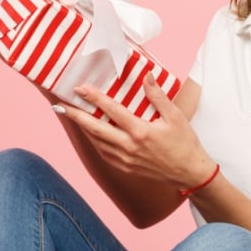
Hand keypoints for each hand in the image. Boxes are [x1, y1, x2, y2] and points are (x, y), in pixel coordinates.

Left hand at [54, 74, 215, 188]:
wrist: (190, 174)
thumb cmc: (185, 144)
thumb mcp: (175, 116)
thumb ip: (158, 96)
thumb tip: (146, 76)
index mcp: (140, 132)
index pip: (111, 111)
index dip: (94, 98)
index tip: (80, 89)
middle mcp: (129, 147)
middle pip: (95, 129)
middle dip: (75, 115)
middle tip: (59, 105)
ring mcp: (125, 159)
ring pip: (97, 142)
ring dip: (82, 128)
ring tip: (71, 115)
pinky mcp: (126, 168)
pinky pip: (104, 153)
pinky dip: (94, 141)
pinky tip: (91, 133)